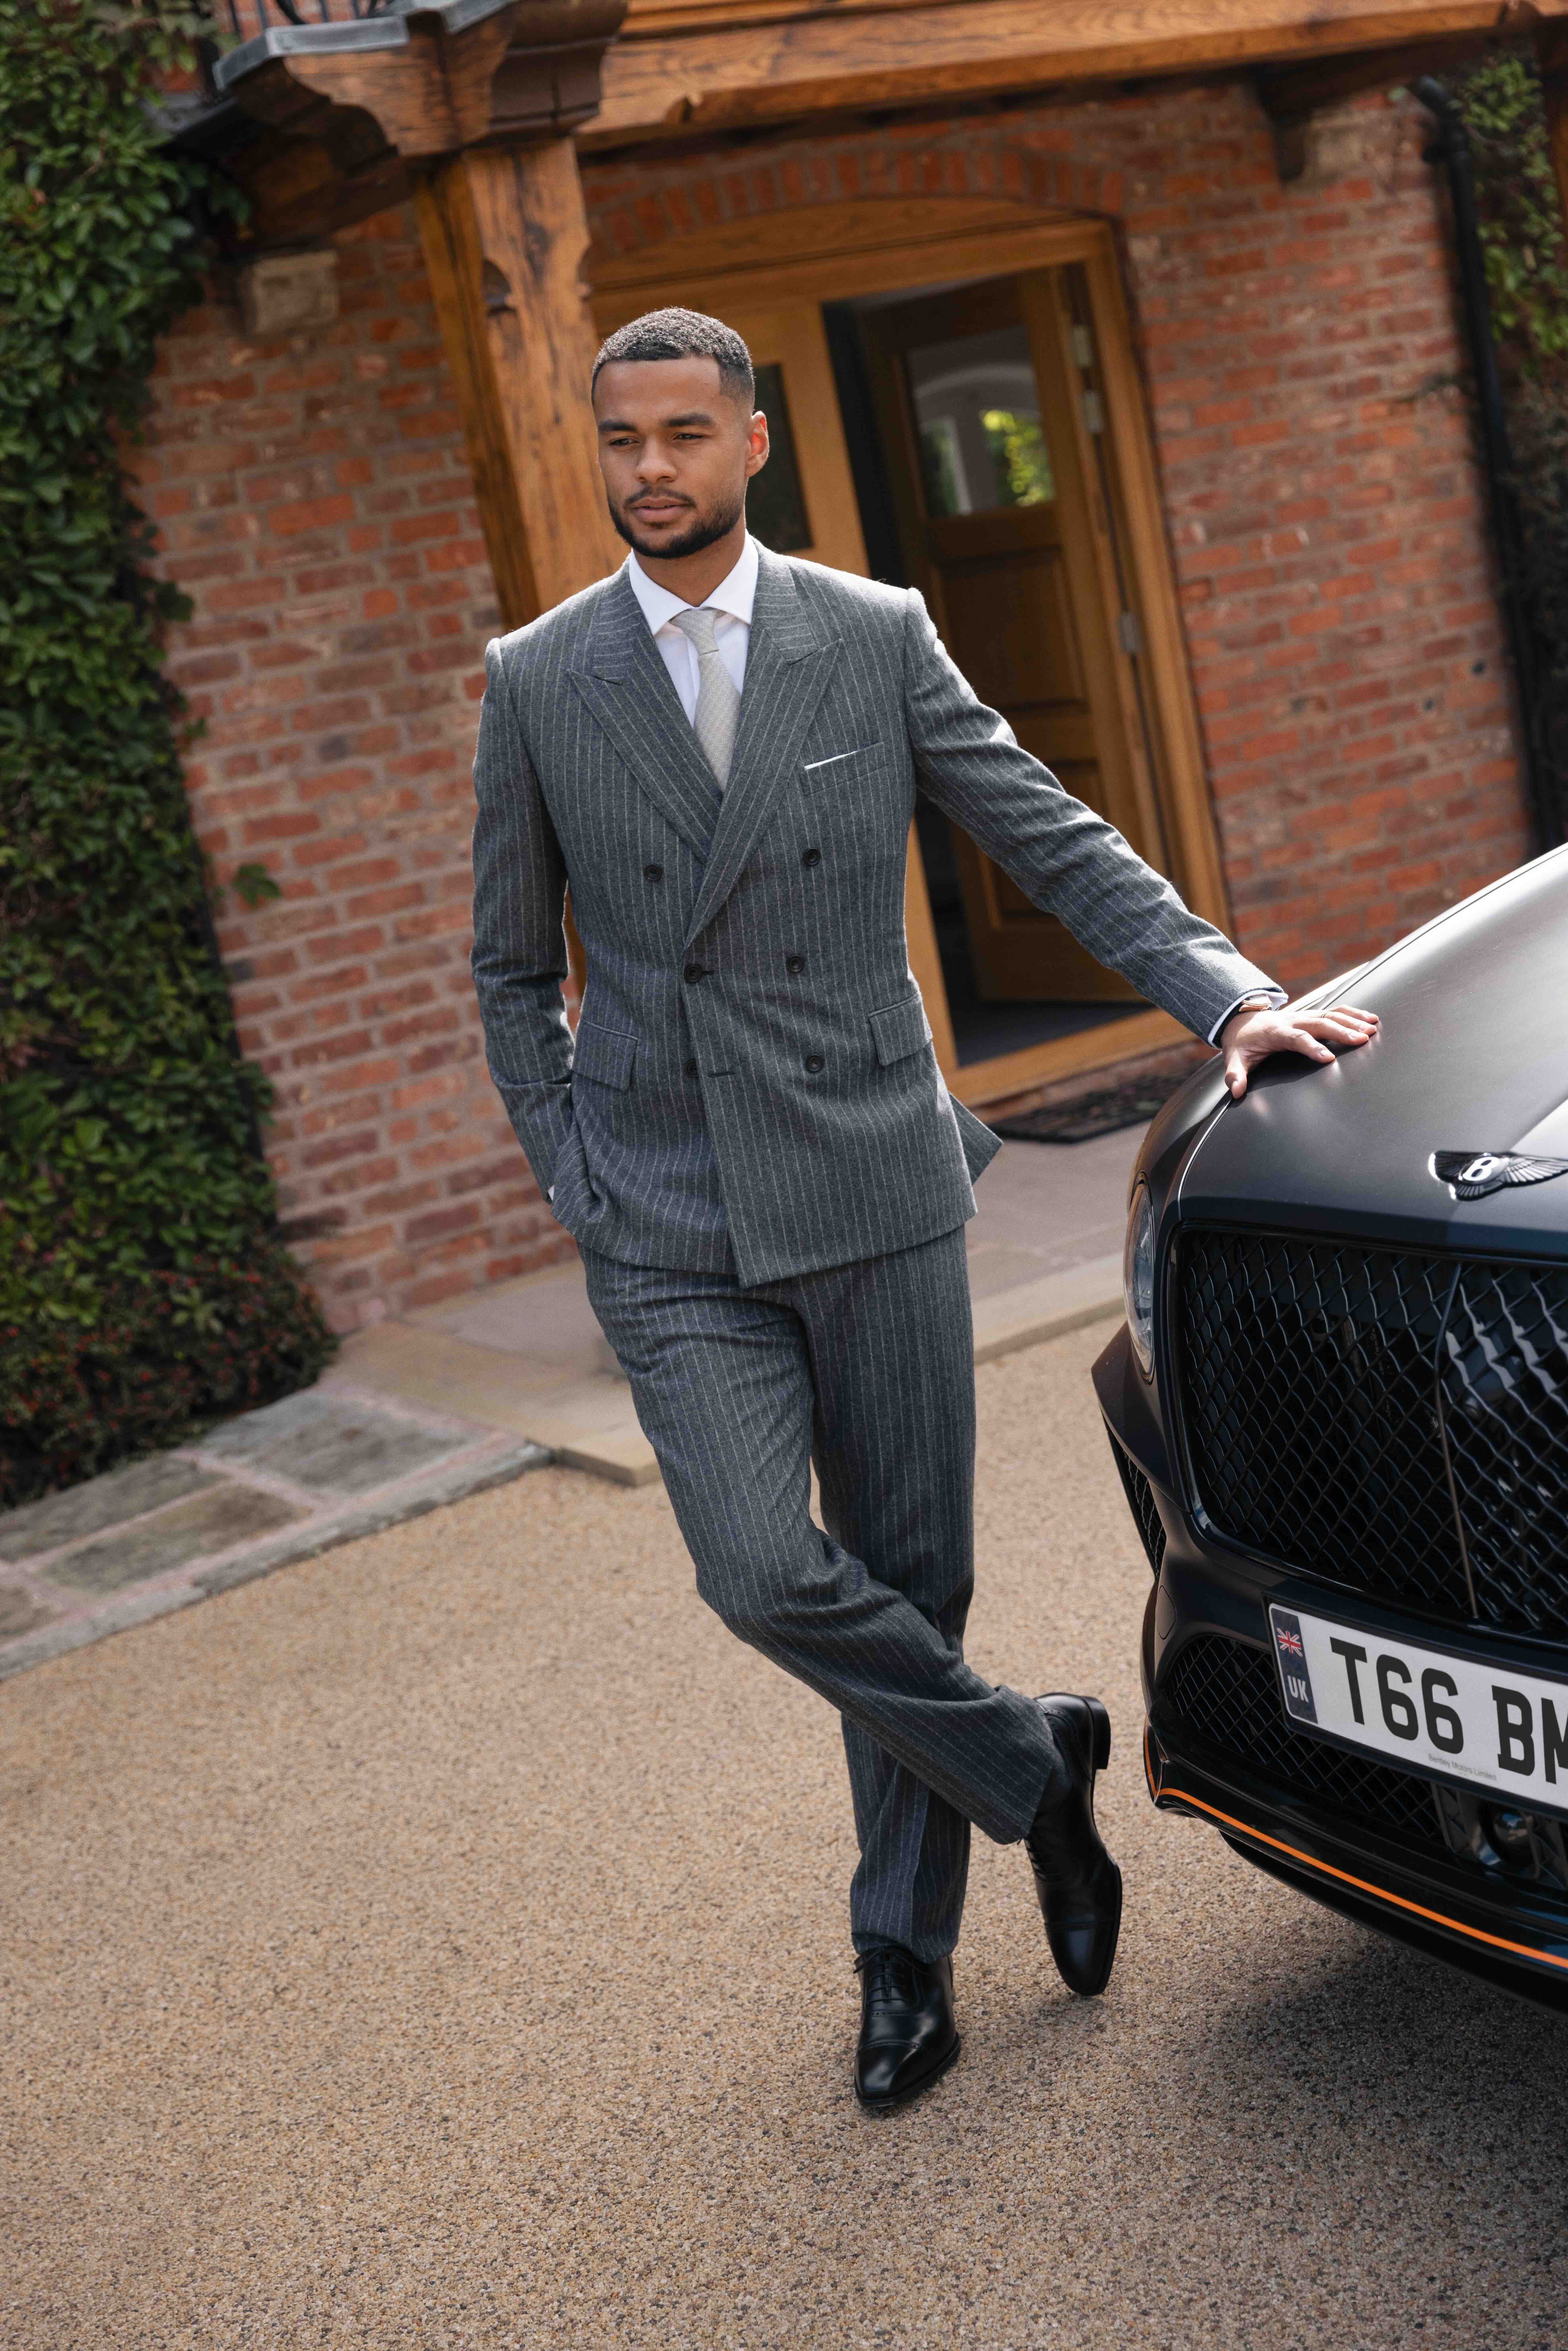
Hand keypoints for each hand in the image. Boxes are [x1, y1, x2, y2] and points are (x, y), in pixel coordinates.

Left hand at [1219, 1000, 1379, 1100]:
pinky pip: (1334, 1011)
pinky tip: (1369, 1019)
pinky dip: (1352, 1013)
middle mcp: (1292, 1020)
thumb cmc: (1242, 1042)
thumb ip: (1235, 1074)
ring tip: (1372, 1028)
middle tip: (1362, 1040)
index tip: (1329, 1058)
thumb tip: (1236, 1090)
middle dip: (1342, 1030)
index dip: (1312, 1047)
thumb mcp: (1234, 1058)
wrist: (1241, 1019)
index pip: (1296, 1037)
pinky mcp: (1311, 1014)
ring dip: (1352, 1020)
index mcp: (1275, 1032)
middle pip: (1320, 1023)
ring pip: (1331, 1014)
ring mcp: (1303, 1015)